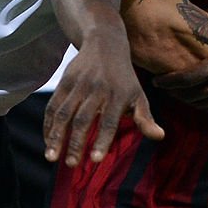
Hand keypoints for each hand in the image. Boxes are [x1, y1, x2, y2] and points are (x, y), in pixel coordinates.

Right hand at [43, 27, 163, 166]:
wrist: (105, 43)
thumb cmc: (124, 78)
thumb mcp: (138, 95)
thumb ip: (145, 118)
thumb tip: (160, 136)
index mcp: (119, 94)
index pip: (110, 121)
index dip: (103, 140)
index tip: (95, 160)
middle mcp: (98, 88)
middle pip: (83, 119)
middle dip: (76, 143)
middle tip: (71, 165)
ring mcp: (79, 84)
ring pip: (65, 113)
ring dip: (56, 136)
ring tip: (52, 157)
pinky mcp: (65, 80)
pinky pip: (53, 105)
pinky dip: (49, 124)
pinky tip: (48, 140)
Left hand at [153, 10, 207, 111]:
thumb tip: (195, 9)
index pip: (192, 76)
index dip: (171, 81)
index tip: (157, 80)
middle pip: (194, 93)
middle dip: (174, 92)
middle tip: (161, 87)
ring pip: (203, 104)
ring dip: (185, 100)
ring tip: (173, 94)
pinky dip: (201, 105)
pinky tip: (192, 99)